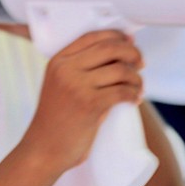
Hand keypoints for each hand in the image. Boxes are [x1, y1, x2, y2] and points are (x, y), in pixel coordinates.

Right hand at [22, 30, 143, 170]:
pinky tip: (134, 100)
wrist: (43, 150)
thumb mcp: (60, 84)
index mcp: (58, 61)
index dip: (116, 35)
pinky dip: (133, 94)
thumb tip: (119, 54)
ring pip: (120, 70)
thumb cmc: (57, 119)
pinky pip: (121, 92)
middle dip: (132, 53)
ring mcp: (76, 86)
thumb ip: (80, 68)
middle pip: (109, 48)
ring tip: (138, 87)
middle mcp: (66, 69)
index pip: (92, 36)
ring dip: (136, 78)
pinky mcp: (89, 105)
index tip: (130, 41)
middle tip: (141, 63)